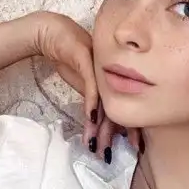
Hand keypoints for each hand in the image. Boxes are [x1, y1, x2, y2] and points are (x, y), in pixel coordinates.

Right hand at [32, 11, 139, 159]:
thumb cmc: (70, 57)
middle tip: (111, 155)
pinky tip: (91, 119)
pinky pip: (91, 86)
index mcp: (113, 83)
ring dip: (100, 127)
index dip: (131, 129)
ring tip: (97, 145)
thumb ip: (95, 98)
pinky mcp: (86, 59)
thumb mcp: (84, 82)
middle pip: (117, 109)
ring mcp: (100, 67)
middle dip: (113, 136)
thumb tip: (101, 119)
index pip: (126, 108)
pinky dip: (92, 104)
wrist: (53, 33)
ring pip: (104, 102)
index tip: (135, 147)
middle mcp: (111, 76)